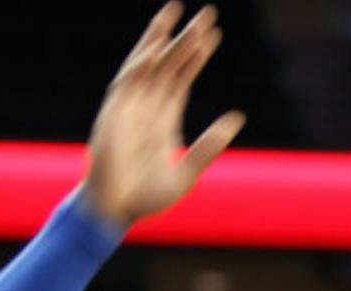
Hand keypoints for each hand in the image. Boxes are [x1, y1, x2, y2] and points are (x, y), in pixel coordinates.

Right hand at [84, 3, 244, 225]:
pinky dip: (140, 63)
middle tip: (207, 13)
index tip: (213, 34)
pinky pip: (126, 82)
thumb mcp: (188, 173)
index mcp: (164, 119)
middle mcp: (147, 107)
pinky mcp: (113, 114)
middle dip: (186, 38)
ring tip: (176, 13)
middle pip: (169, 64)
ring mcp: (129, 107)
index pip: (183, 78)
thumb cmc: (146, 199)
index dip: (197, 56)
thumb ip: (210, 146)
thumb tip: (237, 117)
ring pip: (148, 64)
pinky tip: (155, 47)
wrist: (115, 212)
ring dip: (161, 39)